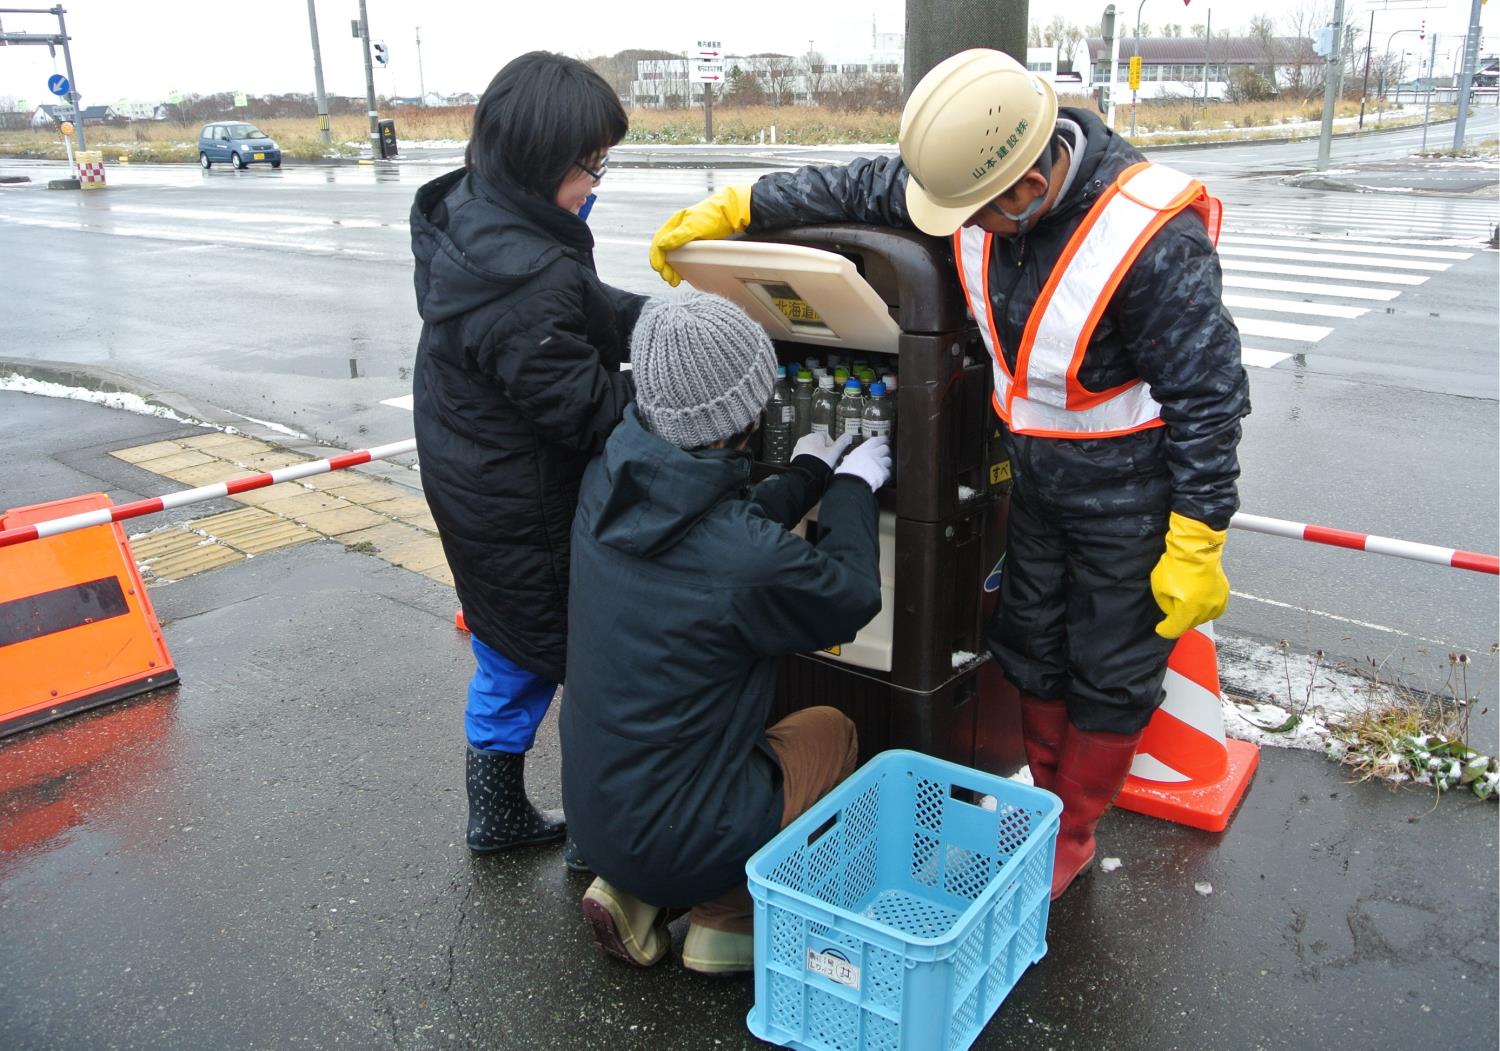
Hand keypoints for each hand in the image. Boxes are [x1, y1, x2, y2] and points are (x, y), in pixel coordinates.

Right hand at [648, 185, 753, 286]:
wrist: (731, 213)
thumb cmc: (713, 216)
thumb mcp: (693, 226)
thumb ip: (678, 237)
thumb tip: (661, 246)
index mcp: (674, 224)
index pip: (658, 242)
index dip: (656, 257)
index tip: (659, 268)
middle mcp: (678, 231)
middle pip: (664, 251)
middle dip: (664, 266)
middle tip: (668, 278)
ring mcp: (686, 238)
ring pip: (673, 256)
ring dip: (672, 268)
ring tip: (674, 280)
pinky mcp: (696, 244)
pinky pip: (683, 257)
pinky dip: (680, 266)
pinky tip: (683, 273)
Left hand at [791, 431, 851, 470]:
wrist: (804, 476)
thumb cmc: (820, 462)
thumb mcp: (834, 453)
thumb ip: (842, 443)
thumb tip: (849, 435)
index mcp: (814, 436)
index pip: (826, 436)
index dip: (832, 445)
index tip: (834, 454)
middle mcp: (804, 440)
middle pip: (818, 444)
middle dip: (824, 452)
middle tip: (829, 462)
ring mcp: (798, 449)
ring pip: (812, 451)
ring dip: (817, 457)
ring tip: (822, 467)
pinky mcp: (794, 458)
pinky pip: (805, 458)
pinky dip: (810, 462)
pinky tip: (814, 469)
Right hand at [833, 436, 890, 491]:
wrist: (853, 483)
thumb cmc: (847, 473)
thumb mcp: (845, 462)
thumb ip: (849, 459)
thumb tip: (847, 459)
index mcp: (863, 450)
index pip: (876, 440)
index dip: (881, 439)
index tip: (883, 439)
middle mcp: (873, 455)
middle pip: (885, 448)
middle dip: (885, 451)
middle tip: (883, 452)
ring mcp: (879, 464)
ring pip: (888, 460)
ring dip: (886, 462)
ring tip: (883, 465)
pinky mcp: (883, 474)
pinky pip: (888, 472)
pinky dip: (886, 474)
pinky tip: (883, 476)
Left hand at [1150, 512, 1229, 638]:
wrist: (1196, 547)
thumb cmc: (1177, 563)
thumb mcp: (1159, 586)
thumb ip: (1165, 605)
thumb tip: (1171, 611)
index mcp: (1189, 609)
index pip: (1175, 629)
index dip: (1165, 630)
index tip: (1161, 628)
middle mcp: (1206, 608)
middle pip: (1190, 625)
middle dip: (1179, 620)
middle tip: (1172, 608)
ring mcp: (1217, 602)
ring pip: (1203, 618)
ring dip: (1193, 615)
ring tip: (1185, 601)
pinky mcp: (1224, 594)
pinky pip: (1215, 610)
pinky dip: (1206, 609)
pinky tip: (1199, 602)